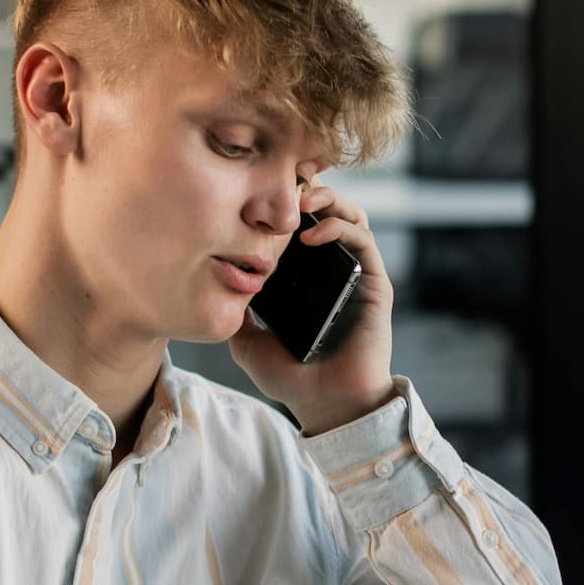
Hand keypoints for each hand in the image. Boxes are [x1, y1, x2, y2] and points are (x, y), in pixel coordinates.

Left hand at [229, 180, 395, 434]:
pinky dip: (338, 228)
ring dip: (328, 199)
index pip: (298, 222)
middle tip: (283, 179)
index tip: (258, 181)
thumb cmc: (291, 377)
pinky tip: (312, 233)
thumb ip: (233, 311)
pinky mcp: (374, 283)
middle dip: (307, 187)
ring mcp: (355, 272)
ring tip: (301, 200)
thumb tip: (209, 284)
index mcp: (305, 275)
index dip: (284, 196)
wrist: (325, 405)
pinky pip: (362, 241)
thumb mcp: (247, 340)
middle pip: (327, 208)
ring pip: (350, 215)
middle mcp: (331, 268)